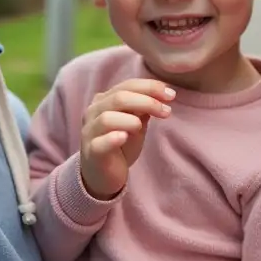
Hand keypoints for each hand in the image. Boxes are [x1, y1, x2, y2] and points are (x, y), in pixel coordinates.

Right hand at [78, 78, 174, 199]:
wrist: (103, 175)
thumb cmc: (120, 145)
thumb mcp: (135, 123)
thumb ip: (144, 108)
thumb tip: (163, 94)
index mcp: (104, 100)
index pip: (127, 85)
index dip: (150, 87)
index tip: (171, 95)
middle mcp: (93, 112)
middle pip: (119, 98)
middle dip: (147, 101)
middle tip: (166, 112)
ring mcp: (90, 132)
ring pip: (107, 118)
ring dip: (130, 120)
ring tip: (141, 127)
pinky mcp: (91, 152)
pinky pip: (99, 143)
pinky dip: (112, 138)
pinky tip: (124, 137)